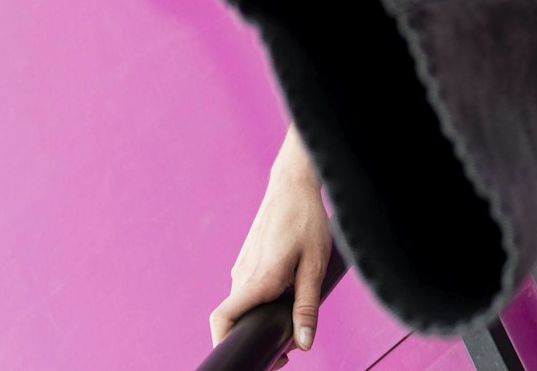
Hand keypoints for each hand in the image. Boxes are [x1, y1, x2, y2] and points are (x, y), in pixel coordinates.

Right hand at [210, 173, 332, 368]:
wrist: (293, 184)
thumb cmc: (305, 221)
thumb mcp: (314, 266)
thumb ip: (307, 307)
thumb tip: (304, 344)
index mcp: (257, 279)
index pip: (222, 320)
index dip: (226, 343)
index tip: (252, 355)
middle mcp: (242, 275)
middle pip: (236, 319)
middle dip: (256, 336)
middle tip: (289, 346)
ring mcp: (241, 267)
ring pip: (245, 304)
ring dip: (262, 317)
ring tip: (293, 317)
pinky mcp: (247, 260)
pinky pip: (249, 290)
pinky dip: (262, 301)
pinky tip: (287, 294)